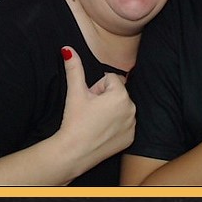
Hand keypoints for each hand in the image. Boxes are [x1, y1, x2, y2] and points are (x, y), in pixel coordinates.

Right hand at [58, 45, 135, 168]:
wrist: (74, 152)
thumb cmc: (75, 121)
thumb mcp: (75, 92)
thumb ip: (74, 68)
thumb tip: (67, 49)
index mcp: (121, 95)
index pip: (109, 79)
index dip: (96, 88)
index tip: (89, 101)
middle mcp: (132, 108)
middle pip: (116, 93)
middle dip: (104, 99)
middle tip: (91, 112)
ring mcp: (133, 125)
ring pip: (121, 108)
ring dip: (110, 111)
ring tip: (95, 122)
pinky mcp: (131, 138)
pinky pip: (124, 124)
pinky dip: (115, 125)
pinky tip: (102, 132)